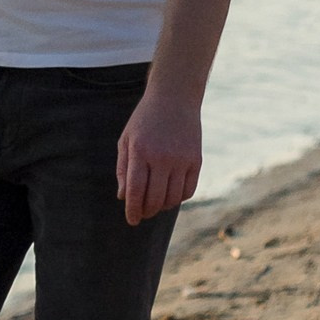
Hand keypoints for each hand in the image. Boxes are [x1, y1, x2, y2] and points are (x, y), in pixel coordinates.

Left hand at [116, 85, 201, 223]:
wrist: (174, 98)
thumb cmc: (145, 120)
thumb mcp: (126, 139)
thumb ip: (123, 169)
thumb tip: (123, 197)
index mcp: (140, 151)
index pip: (136, 191)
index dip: (133, 210)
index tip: (131, 220)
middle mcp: (162, 157)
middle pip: (154, 198)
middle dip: (146, 211)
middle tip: (142, 214)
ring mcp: (181, 159)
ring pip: (172, 198)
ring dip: (162, 206)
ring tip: (155, 204)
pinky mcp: (196, 160)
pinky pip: (188, 190)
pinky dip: (178, 198)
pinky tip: (170, 194)